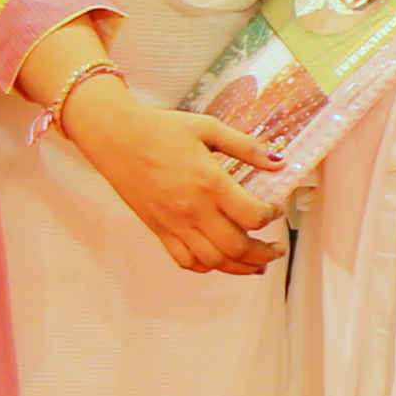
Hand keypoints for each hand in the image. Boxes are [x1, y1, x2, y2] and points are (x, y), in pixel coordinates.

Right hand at [63, 83, 283, 276]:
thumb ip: (246, 146)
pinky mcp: (159, 230)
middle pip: (236, 247)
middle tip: (277, 249)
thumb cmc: (162, 129)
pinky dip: (207, 267)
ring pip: (214, 261)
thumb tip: (280, 163)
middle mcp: (193, 209)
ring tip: (258, 264)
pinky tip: (221, 261)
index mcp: (210, 182)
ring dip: (241, 267)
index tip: (276, 210)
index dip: (271, 217)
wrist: (116, 138)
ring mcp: (174, 224)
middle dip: (264, 253)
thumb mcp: (208, 127)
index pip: (252, 216)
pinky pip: (186, 260)